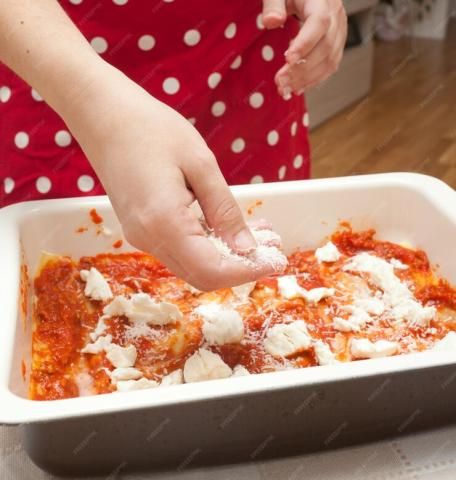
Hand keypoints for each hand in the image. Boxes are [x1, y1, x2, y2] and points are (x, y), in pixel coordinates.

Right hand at [67, 63, 281, 289]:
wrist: (104, 116)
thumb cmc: (152, 129)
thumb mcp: (200, 164)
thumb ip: (224, 211)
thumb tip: (247, 248)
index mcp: (164, 223)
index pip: (212, 270)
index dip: (247, 272)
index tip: (275, 261)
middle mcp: (148, 239)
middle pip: (202, 276)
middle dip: (240, 268)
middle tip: (271, 247)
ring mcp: (141, 237)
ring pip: (192, 266)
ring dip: (226, 257)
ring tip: (257, 233)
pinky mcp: (141, 230)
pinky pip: (180, 251)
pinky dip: (208, 246)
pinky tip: (227, 226)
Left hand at [261, 0, 346, 95]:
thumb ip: (273, 4)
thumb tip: (271, 21)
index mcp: (322, 0)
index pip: (319, 23)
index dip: (305, 43)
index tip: (287, 60)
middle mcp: (336, 16)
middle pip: (325, 46)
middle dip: (301, 68)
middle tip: (280, 82)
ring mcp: (340, 30)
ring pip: (330, 59)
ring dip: (307, 78)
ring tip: (286, 89)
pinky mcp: (338, 43)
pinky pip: (331, 65)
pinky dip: (315, 79)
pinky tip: (298, 87)